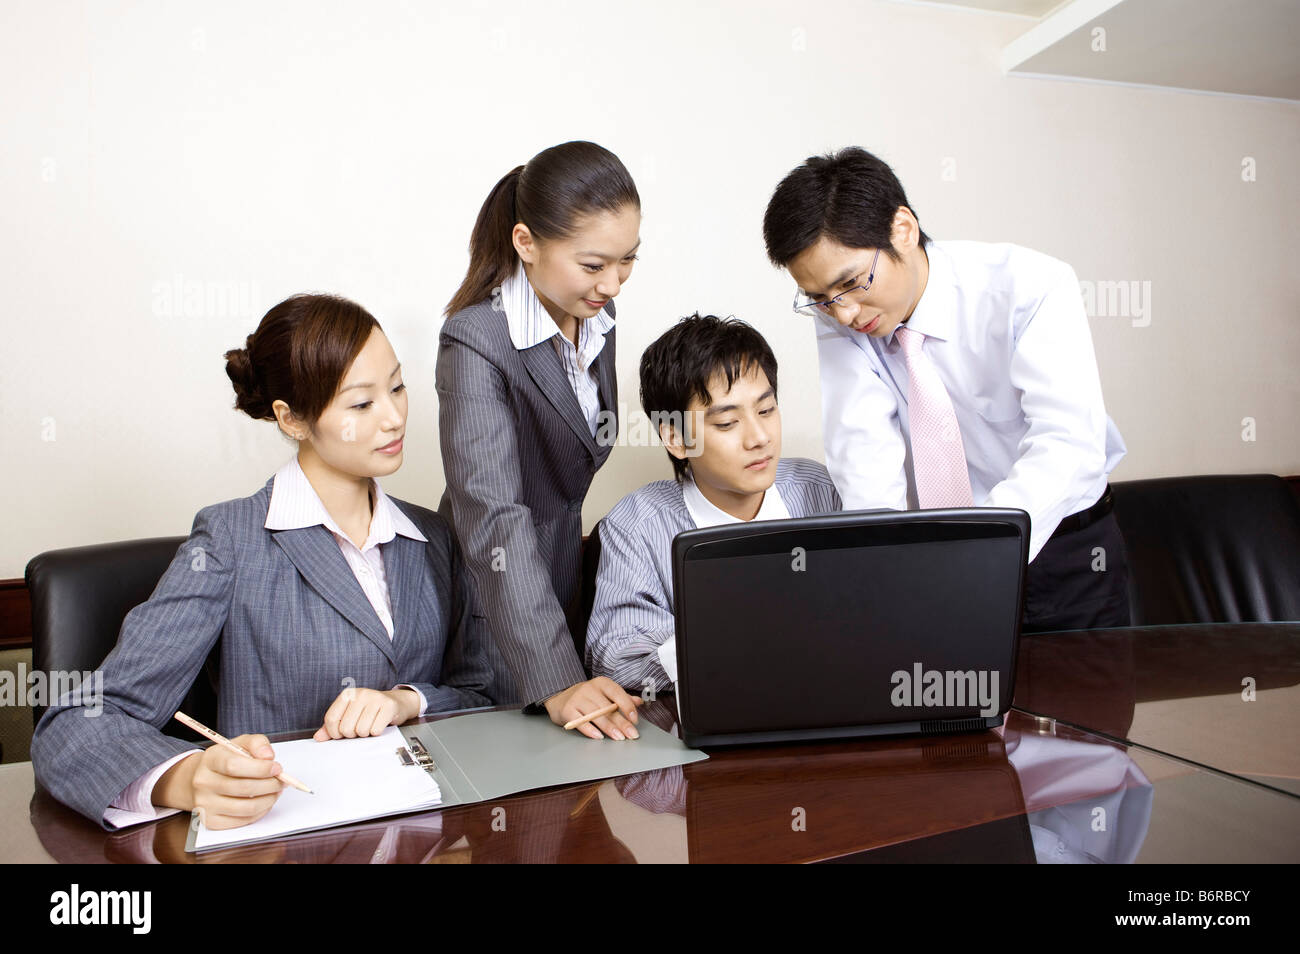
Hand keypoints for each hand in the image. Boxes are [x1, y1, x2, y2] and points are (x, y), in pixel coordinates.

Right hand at [156, 734, 283, 830]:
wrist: (202, 779)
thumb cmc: (226, 760)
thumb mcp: (240, 744)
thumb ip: (257, 744)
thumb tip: (268, 756)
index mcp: (211, 759)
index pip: (234, 766)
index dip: (260, 768)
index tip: (276, 768)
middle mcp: (204, 782)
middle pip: (243, 788)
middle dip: (270, 785)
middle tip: (282, 781)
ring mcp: (205, 804)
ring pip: (246, 807)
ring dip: (269, 799)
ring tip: (276, 791)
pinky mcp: (211, 821)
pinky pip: (243, 821)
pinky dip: (261, 812)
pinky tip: (265, 801)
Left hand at [313, 687, 419, 740]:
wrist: (396, 703)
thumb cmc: (369, 710)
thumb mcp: (349, 714)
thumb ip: (332, 726)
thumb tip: (318, 737)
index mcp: (347, 694)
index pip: (331, 719)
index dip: (334, 733)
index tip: (340, 734)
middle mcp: (360, 694)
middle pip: (346, 728)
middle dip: (352, 734)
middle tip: (359, 728)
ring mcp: (375, 698)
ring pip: (361, 730)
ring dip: (365, 734)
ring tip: (370, 725)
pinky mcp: (388, 706)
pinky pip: (376, 730)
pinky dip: (376, 732)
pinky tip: (379, 724)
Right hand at [543, 677, 642, 739]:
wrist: (559, 698)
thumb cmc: (586, 697)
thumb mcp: (604, 693)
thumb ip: (621, 698)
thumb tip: (639, 702)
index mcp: (601, 683)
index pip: (617, 693)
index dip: (627, 706)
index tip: (635, 719)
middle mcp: (589, 689)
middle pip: (608, 707)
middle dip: (622, 722)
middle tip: (631, 734)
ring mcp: (577, 699)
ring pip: (596, 715)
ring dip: (609, 728)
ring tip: (619, 737)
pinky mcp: (567, 711)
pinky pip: (580, 721)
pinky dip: (590, 730)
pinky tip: (599, 736)